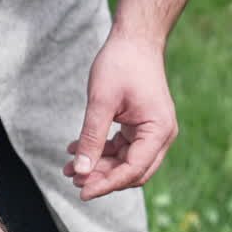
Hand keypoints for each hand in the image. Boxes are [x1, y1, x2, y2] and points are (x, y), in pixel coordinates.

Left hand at [63, 34, 177, 200]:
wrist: (135, 40)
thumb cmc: (122, 64)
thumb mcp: (101, 102)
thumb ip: (91, 138)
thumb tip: (80, 171)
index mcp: (158, 131)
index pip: (133, 170)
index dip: (107, 184)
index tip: (82, 192)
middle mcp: (161, 136)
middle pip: (132, 171)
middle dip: (103, 178)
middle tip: (73, 180)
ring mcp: (153, 133)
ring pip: (125, 163)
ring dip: (99, 167)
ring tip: (69, 167)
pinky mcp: (142, 128)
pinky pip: (123, 149)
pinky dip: (102, 152)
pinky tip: (76, 150)